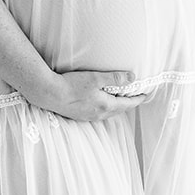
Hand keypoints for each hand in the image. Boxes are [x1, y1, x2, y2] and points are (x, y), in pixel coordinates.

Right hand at [35, 69, 151, 122]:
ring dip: (117, 106)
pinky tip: (102, 103)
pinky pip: (99, 114)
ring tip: (121, 99)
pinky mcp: (80, 116)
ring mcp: (89, 117)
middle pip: (119, 110)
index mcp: (105, 106)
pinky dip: (106, 108)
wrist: (49, 94)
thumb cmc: (71, 85)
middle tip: (136, 97)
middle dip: (129, 103)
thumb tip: (132, 77)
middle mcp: (99, 114)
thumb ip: (115, 78)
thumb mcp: (95, 78)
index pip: (127, 104)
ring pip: (109, 113)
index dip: (137, 99)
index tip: (145, 95)